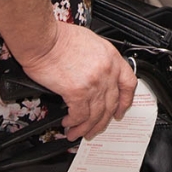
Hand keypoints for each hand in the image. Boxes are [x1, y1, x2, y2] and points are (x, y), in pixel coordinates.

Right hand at [23, 22, 135, 140]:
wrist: (43, 39)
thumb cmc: (59, 38)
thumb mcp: (90, 42)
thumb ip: (99, 60)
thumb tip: (95, 74)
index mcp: (111, 57)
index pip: (128, 83)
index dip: (126, 101)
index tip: (121, 110)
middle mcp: (107, 71)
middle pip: (111, 104)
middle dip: (102, 121)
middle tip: (95, 129)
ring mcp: (94, 83)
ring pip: (96, 115)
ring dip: (86, 128)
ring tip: (77, 133)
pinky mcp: (78, 92)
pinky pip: (80, 115)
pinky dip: (74, 123)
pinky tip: (68, 123)